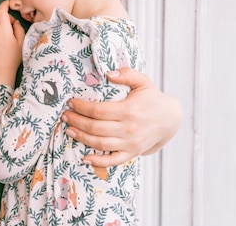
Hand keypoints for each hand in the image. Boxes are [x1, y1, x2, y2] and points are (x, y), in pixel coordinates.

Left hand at [0, 0, 24, 87]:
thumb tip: (14, 21)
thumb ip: (19, 29)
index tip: (7, 4)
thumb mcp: (21, 43)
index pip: (1, 10)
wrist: (0, 72)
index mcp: (4, 29)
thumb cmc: (13, 59)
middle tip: (8, 26)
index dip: (4, 4)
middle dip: (3, 17)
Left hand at [62, 67, 182, 166]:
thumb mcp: (143, 82)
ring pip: (100, 144)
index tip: (71, 102)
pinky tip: (85, 158)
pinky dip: (98, 161)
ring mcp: (131, 144)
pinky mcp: (133, 153)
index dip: (81, 107)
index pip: (98, 111)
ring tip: (69, 129)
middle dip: (77, 121)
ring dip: (82, 137)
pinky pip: (113, 161)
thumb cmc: (152, 98)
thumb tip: (109, 74)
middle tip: (65, 115)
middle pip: (95, 128)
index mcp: (129, 111)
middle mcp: (128, 129)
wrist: (170, 118)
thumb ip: (127, 75)